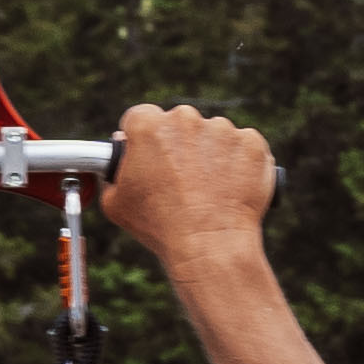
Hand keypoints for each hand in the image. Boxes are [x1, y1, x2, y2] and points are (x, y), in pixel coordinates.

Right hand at [98, 103, 277, 275]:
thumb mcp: (115, 203)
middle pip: (180, 124)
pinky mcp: (251, 144)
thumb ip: (113, 171)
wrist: (209, 245)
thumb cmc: (159, 226)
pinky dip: (240, 164)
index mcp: (148, 126)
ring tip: (209, 190)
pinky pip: (243, 148)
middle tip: (182, 178)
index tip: (151, 157)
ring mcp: (222, 130)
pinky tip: (231, 189)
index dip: (144, 139)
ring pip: (214, 135)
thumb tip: (121, 153)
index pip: (141, 118)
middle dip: (179, 145)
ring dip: (211, 154)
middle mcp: (185, 119)